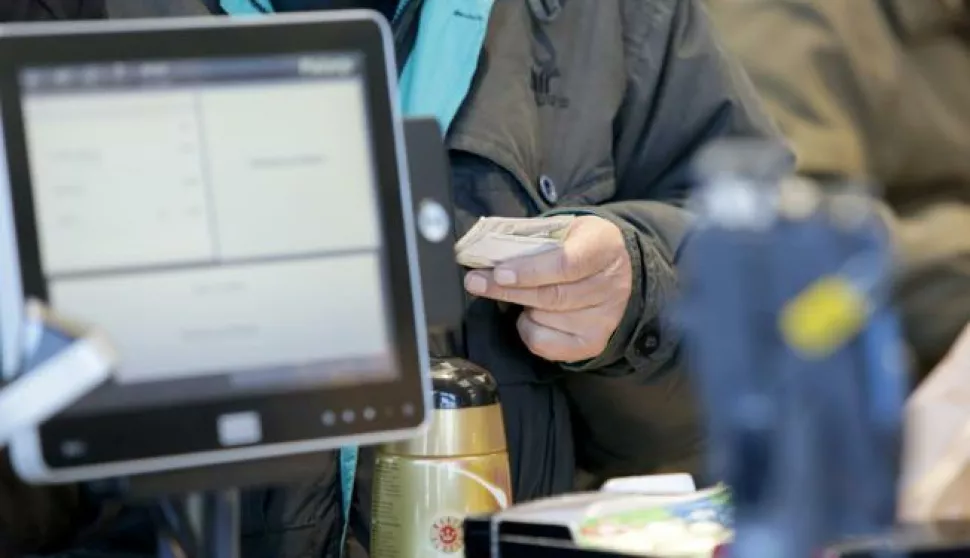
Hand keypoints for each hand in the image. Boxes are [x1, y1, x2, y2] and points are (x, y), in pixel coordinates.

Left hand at [463, 215, 632, 361]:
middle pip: (552, 295)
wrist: (610, 269)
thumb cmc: (576, 245)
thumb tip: (485, 253)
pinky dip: (527, 328)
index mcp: (605, 246)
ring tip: (517, 293)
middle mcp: (611, 285)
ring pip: (545, 319)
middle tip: (476, 282)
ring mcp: (605, 318)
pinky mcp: (593, 342)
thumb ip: (531, 239)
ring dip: (520, 306)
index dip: (530, 270)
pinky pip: (545, 343)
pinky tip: (532, 313)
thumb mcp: (562, 229)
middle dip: (507, 290)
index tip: (499, 272)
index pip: (566, 263)